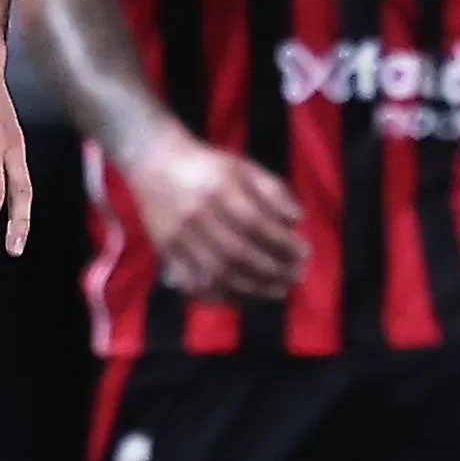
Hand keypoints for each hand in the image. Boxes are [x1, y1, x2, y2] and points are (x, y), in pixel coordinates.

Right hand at [122, 131, 306, 300]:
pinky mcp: (166, 250)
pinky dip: (220, 294)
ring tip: (278, 291)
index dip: (283, 242)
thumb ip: (273, 190)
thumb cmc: (208, 165)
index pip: (256, 223)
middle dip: (272, 270)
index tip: (305, 253)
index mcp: (219, 188)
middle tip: (296, 278)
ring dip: (252, 287)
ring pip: (218, 272)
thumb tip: (298, 219)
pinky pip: (194, 280)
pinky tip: (243, 298)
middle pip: (238, 252)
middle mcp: (198, 214)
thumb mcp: (244, 166)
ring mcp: (179, 235)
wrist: (155, 162)